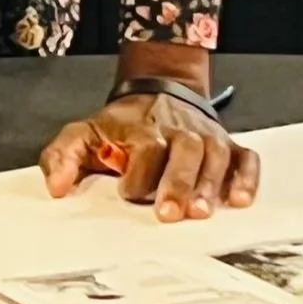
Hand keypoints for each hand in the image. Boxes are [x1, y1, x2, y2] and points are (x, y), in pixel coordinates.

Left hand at [38, 85, 259, 222]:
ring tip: (201, 212)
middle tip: (169, 213)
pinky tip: (241, 200)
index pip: (146, 146)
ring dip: (210, 185)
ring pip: (215, 156)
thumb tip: (56, 188)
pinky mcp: (228, 144)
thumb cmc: (120, 125)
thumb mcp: (84, 132)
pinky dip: (247, 177)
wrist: (159, 91)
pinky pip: (245, 158)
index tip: (127, 192)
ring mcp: (206, 137)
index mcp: (143, 129)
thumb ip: (63, 156)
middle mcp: (179, 130)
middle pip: (184, 152)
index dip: (138, 170)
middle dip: (177, 183)